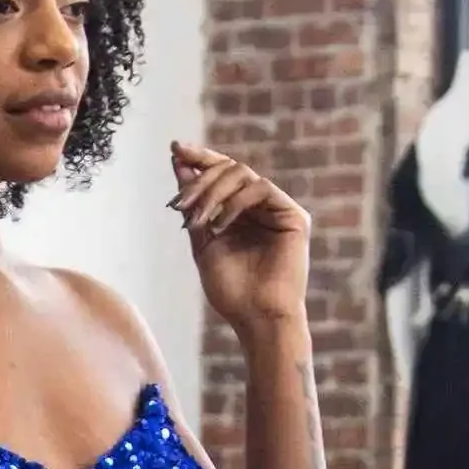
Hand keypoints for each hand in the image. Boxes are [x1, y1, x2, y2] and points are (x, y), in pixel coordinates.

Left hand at [170, 140, 309, 340]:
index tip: (174, 149)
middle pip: (230, 168)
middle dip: (200, 179)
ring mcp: (279, 209)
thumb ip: (194, 204)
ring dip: (212, 192)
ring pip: (243, 174)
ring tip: (197, 220)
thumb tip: (178, 162)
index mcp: (241, 211)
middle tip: (179, 203)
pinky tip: (220, 225)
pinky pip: (261, 188)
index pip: (221, 173)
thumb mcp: (202, 240)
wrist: (256, 318)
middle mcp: (262, 206)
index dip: (199, 158)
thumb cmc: (231, 290)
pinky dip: (235, 202)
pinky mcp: (294, 216)